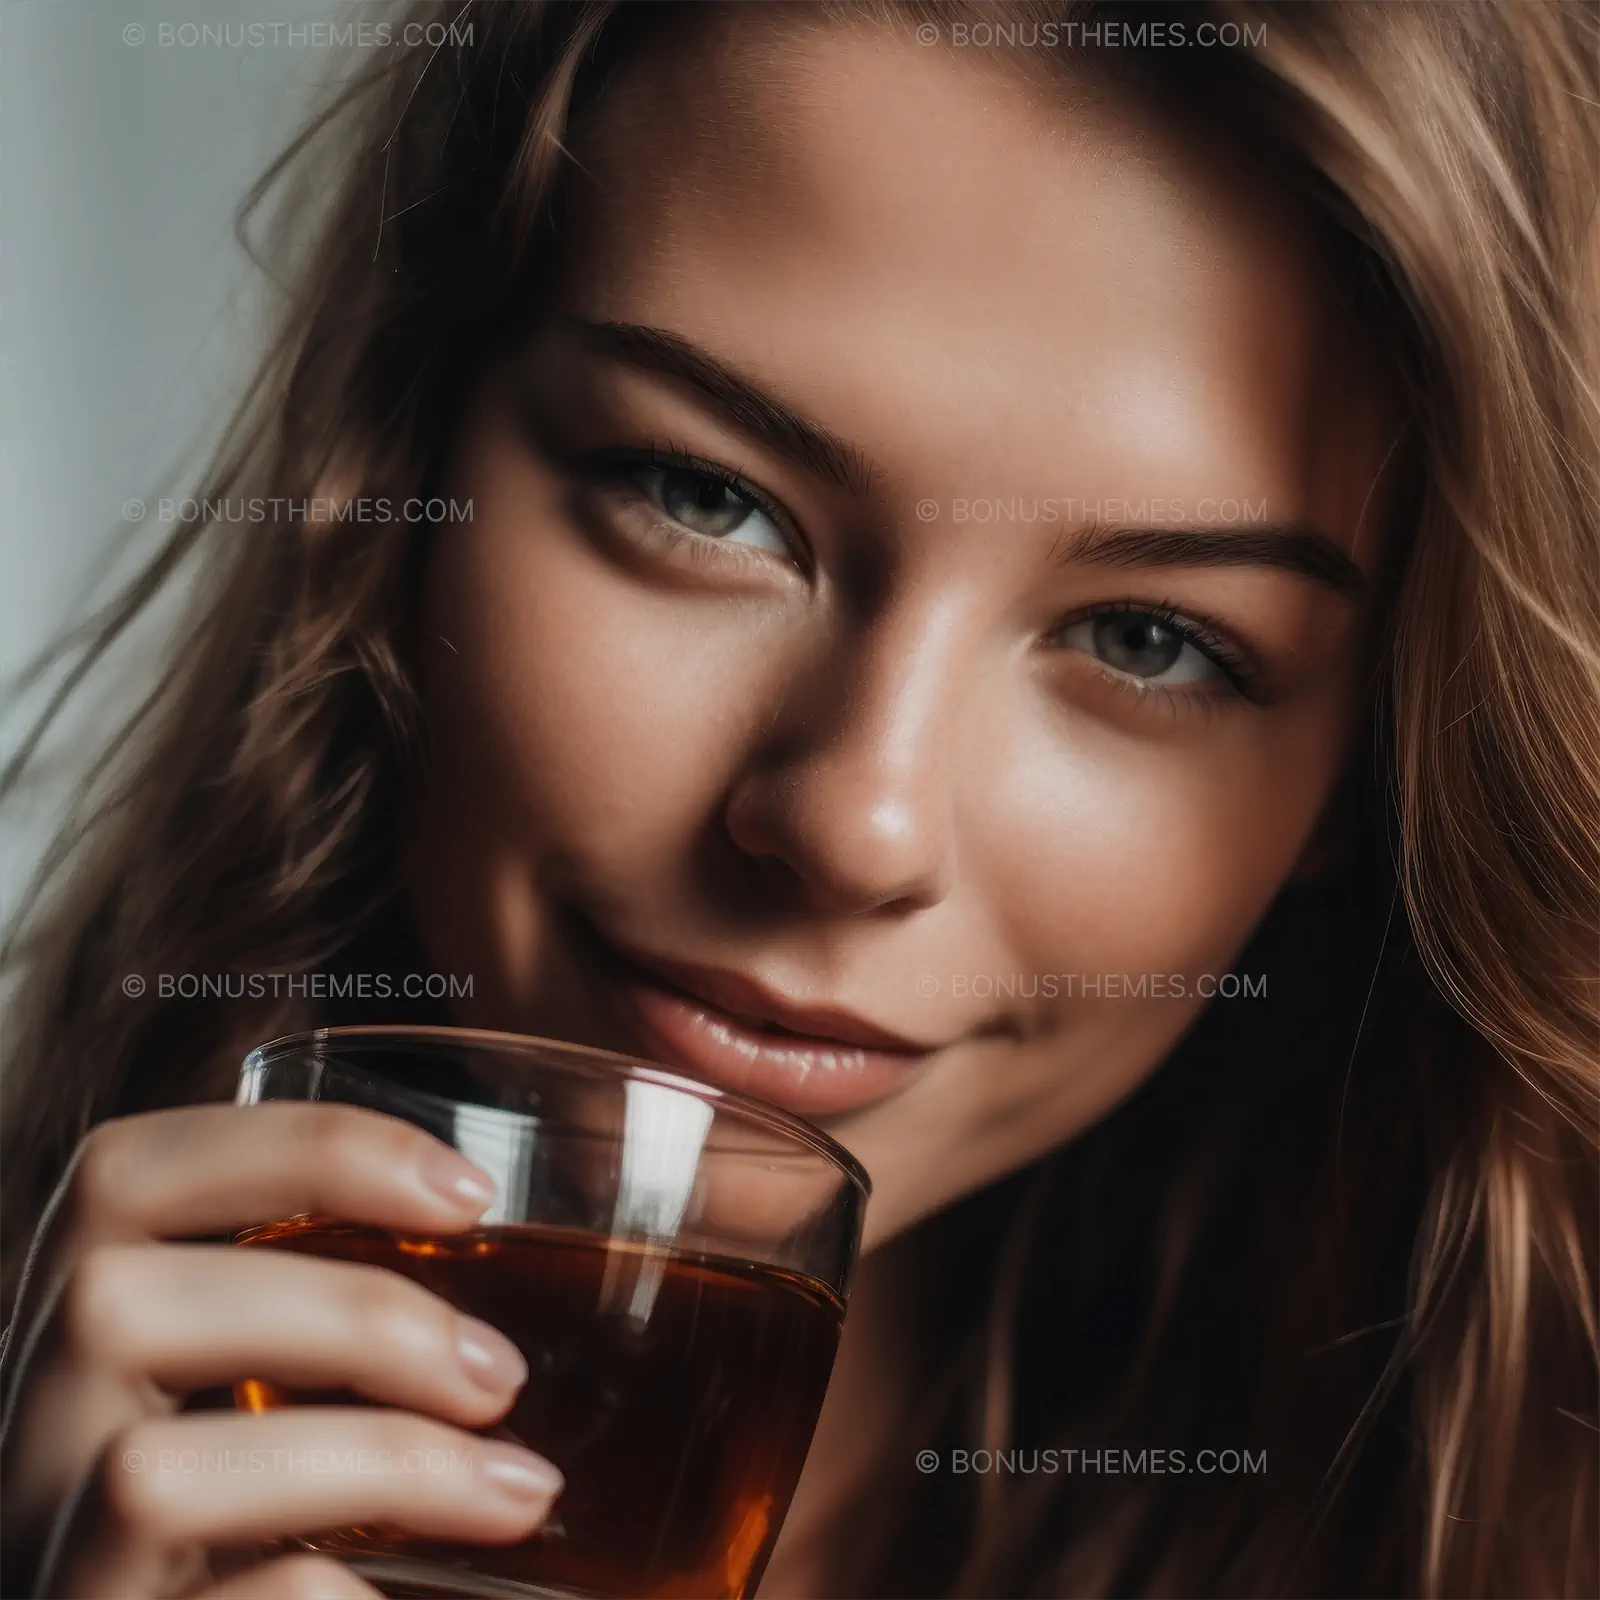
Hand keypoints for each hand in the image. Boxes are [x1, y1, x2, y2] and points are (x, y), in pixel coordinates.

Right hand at [0, 1102, 563, 1599]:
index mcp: (82, 1346)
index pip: (123, 1175)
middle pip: (113, 1304)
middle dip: (347, 1314)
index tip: (470, 1193)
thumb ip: (338, 1329)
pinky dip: (335, 1599)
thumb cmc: (270, 1537)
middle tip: (501, 1374)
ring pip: (148, 1475)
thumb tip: (506, 1257)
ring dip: (374, 1463)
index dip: (299, 1147)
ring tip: (519, 1491)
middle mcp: (25, 1449)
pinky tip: (404, 1597)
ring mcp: (48, 1566)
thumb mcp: (278, 1408)